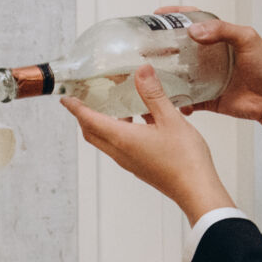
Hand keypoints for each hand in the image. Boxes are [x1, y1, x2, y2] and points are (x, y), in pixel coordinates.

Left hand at [63, 65, 234, 222]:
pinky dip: (120, 131)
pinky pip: (121, 146)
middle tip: (84, 100)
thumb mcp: (170, 119)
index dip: (76, 108)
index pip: (89, 120)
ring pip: (106, 140)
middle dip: (84, 116)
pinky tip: (140, 121)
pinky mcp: (140, 167)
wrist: (196, 190)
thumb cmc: (185, 159)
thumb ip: (154, 94)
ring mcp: (130, 162)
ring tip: (115, 105)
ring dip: (104, 124)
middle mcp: (121, 152)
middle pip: (92, 133)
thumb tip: (141, 72)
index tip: (66, 99)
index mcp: (122, 139)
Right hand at [157, 8, 261, 160]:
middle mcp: (209, 56)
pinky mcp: (206, 98)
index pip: (192, 20)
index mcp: (219, 38)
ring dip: (165, 74)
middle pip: (180, 47)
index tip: (157, 15)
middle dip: (163, 46)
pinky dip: (178, 101)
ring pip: (179, 74)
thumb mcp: (248, 38)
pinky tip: (172, 99)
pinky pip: (187, 99)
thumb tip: (194, 30)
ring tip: (151, 73)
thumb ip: (222, 30)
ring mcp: (206, 78)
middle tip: (147, 47)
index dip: (174, 16)